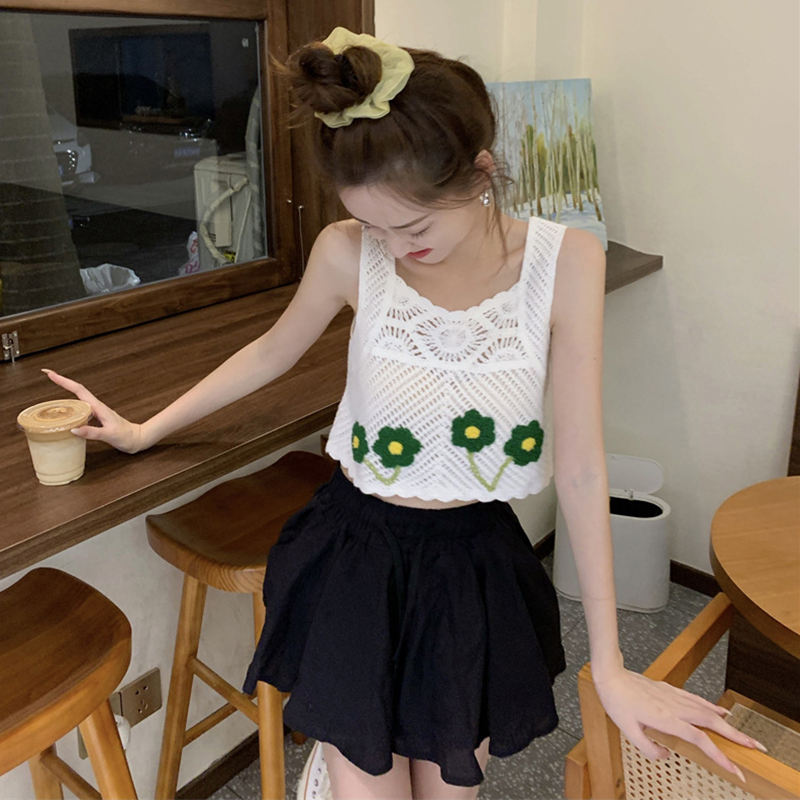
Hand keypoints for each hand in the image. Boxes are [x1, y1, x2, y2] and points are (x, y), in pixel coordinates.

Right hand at [42, 369, 144, 453]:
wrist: (137, 438)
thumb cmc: (126, 436)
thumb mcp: (109, 435)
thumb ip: (92, 433)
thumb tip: (73, 429)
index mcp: (98, 407)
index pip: (78, 390)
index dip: (64, 381)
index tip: (50, 374)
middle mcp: (96, 406)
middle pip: (76, 390)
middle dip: (62, 381)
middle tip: (47, 374)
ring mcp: (97, 411)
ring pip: (78, 398)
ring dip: (66, 390)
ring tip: (52, 385)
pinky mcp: (97, 417)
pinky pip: (81, 408)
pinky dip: (71, 405)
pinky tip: (66, 409)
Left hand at [594, 668, 766, 782]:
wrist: (610, 675)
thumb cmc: (616, 702)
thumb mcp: (627, 730)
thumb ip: (648, 747)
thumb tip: (666, 755)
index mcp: (666, 719)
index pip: (700, 740)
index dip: (719, 755)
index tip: (734, 769)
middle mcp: (675, 707)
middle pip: (712, 723)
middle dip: (735, 737)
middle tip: (755, 748)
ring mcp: (674, 697)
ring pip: (707, 710)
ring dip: (728, 723)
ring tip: (744, 734)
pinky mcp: (670, 690)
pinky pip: (696, 699)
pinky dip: (712, 706)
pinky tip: (721, 711)